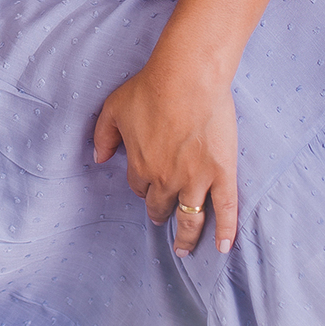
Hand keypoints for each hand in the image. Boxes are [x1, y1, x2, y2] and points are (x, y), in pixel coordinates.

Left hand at [92, 60, 238, 256]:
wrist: (186, 77)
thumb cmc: (150, 88)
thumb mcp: (114, 107)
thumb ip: (103, 135)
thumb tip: (99, 157)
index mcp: (140, 165)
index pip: (139, 187)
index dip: (143, 187)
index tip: (148, 186)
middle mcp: (166, 179)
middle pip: (162, 205)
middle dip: (161, 213)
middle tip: (163, 218)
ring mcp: (196, 179)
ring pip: (190, 217)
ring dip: (187, 236)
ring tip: (185, 248)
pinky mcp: (222, 173)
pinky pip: (225, 209)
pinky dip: (225, 231)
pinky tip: (223, 247)